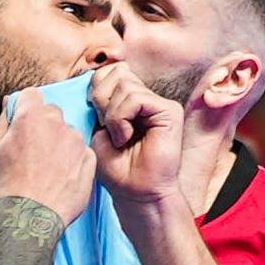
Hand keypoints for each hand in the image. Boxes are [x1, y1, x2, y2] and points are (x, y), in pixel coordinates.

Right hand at [0, 88, 96, 225]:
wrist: (30, 216)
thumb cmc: (8, 185)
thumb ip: (4, 121)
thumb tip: (9, 103)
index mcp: (31, 116)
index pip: (31, 95)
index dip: (25, 107)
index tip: (23, 123)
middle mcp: (57, 123)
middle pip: (51, 113)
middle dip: (43, 125)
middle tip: (33, 150)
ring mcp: (76, 142)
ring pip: (68, 133)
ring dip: (60, 143)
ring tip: (47, 168)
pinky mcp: (89, 160)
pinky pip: (81, 152)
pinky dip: (73, 160)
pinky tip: (60, 177)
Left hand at [89, 63, 184, 203]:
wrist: (135, 192)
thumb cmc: (116, 167)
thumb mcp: (97, 128)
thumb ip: (98, 99)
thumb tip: (95, 73)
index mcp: (129, 99)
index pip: (108, 72)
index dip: (95, 92)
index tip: (97, 120)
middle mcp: (146, 98)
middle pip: (115, 72)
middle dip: (101, 100)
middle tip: (107, 128)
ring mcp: (159, 104)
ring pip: (124, 84)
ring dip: (112, 114)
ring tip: (119, 138)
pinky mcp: (169, 111)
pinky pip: (136, 98)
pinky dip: (122, 118)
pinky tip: (126, 137)